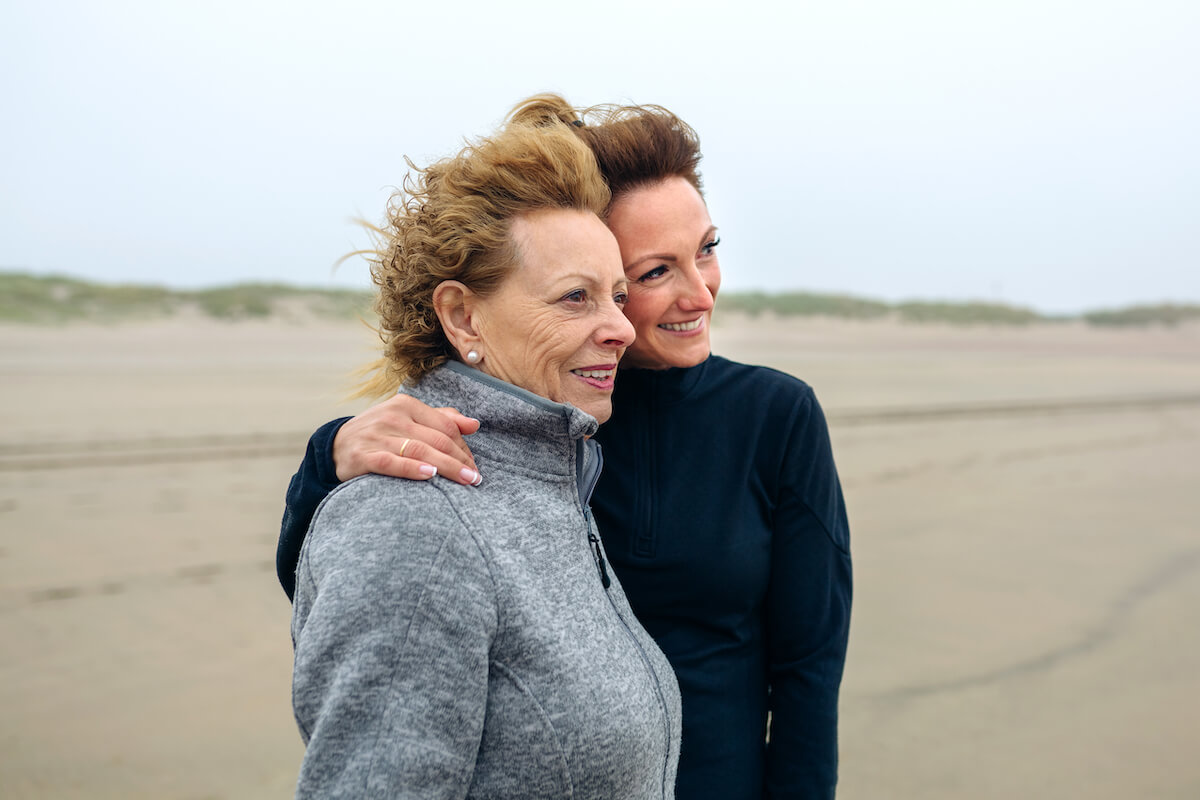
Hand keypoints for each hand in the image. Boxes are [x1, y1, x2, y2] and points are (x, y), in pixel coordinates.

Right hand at [332, 394, 481, 484]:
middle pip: (437, 439)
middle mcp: (392, 416)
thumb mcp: (407, 421)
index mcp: (405, 405)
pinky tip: (431, 475)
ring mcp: (376, 435)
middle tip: (476, 478)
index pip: (445, 425)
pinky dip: (413, 468)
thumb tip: (474, 424)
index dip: (464, 446)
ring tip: (466, 481)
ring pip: (420, 450)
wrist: (333, 447)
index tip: (474, 465)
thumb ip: (440, 420)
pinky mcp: (363, 455)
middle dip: (460, 460)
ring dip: (448, 467)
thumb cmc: (380, 435)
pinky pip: (392, 463)